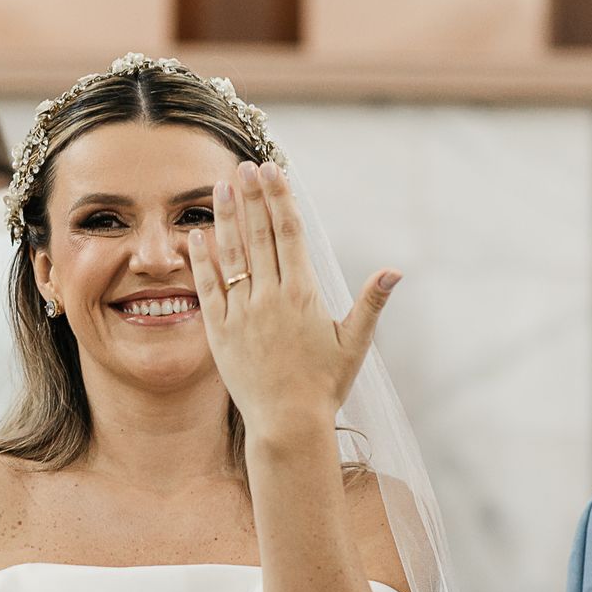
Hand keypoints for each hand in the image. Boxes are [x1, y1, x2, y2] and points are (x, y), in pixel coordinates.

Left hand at [189, 161, 399, 441]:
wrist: (287, 424)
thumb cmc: (325, 385)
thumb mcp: (353, 343)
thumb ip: (371, 303)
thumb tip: (395, 271)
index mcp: (303, 295)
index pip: (289, 234)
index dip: (280, 199)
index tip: (272, 171)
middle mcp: (271, 298)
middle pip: (259, 235)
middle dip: (252, 197)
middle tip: (244, 166)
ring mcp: (242, 313)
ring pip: (232, 256)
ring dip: (226, 218)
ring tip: (221, 186)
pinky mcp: (220, 332)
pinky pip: (209, 288)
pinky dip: (203, 260)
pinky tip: (196, 234)